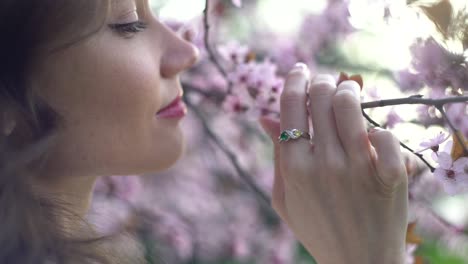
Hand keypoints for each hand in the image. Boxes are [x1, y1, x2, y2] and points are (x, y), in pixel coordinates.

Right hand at [259, 64, 407, 263]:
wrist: (359, 263)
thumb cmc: (318, 228)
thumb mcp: (285, 197)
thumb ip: (276, 156)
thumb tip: (265, 117)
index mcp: (294, 167)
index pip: (291, 106)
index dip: (295, 80)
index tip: (300, 70)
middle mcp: (323, 164)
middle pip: (320, 98)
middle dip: (322, 81)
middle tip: (326, 83)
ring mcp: (358, 170)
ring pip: (351, 107)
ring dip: (349, 91)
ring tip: (349, 92)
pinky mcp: (389, 178)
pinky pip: (385, 136)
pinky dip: (380, 129)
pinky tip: (372, 133)